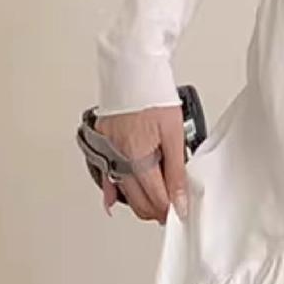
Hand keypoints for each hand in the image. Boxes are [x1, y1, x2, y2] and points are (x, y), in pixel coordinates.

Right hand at [94, 105, 188, 222]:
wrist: (132, 73)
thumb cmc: (152, 97)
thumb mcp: (174, 135)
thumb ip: (176, 171)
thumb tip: (180, 199)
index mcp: (138, 157)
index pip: (156, 198)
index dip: (171, 209)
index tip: (181, 210)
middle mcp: (118, 159)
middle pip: (138, 201)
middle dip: (156, 209)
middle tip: (172, 207)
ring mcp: (107, 154)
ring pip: (124, 193)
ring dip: (140, 200)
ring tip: (158, 198)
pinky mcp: (102, 147)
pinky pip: (107, 177)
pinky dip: (115, 190)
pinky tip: (115, 201)